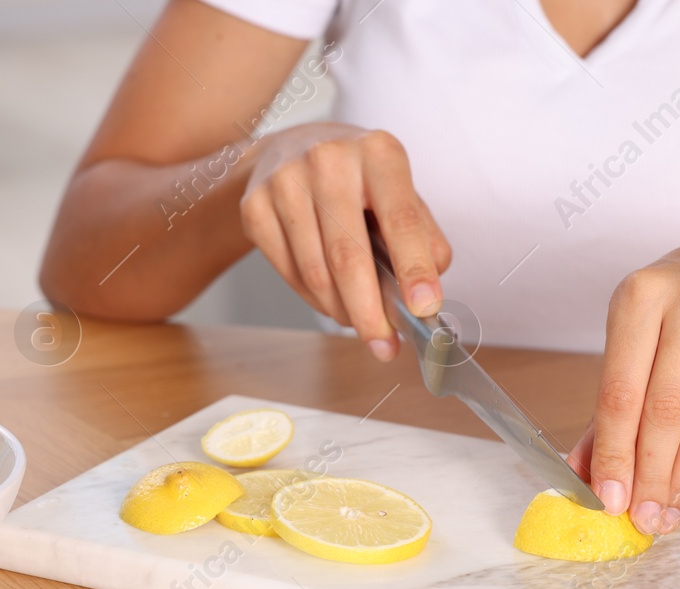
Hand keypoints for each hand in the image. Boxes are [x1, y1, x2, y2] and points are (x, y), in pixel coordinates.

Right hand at [240, 123, 451, 359]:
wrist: (288, 151)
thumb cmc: (355, 180)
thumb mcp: (398, 192)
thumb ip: (422, 238)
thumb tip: (424, 294)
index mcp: (378, 153)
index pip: (401, 219)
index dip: (414, 269)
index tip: (424, 308)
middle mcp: (329, 159)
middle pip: (348, 256)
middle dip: (369, 312)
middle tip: (383, 346)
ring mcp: (285, 181)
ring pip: (316, 272)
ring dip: (341, 310)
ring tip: (359, 320)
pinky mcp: (255, 207)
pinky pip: (289, 273)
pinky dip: (315, 299)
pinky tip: (331, 299)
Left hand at [566, 233, 679, 534]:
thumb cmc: (678, 306)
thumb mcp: (633, 336)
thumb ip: (607, 406)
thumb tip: (580, 471)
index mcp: (641, 296)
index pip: (621, 391)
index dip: (614, 452)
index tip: (608, 498)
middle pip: (666, 410)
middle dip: (650, 474)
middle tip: (640, 517)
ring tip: (664, 513)